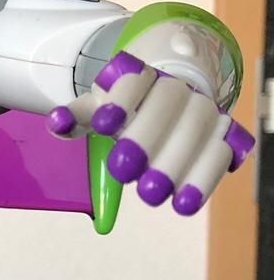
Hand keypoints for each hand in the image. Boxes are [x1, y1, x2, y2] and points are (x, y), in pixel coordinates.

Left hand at [48, 51, 253, 214]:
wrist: (172, 100)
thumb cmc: (126, 108)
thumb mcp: (99, 107)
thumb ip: (78, 116)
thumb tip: (56, 122)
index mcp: (143, 75)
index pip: (134, 81)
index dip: (121, 100)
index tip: (102, 124)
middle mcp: (177, 86)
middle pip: (167, 104)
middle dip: (145, 137)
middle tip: (121, 171)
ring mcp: (204, 108)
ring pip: (196, 129)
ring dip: (173, 163)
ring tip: (149, 195)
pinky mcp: (223, 133)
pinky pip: (219, 152)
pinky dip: (203, 179)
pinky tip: (183, 204)